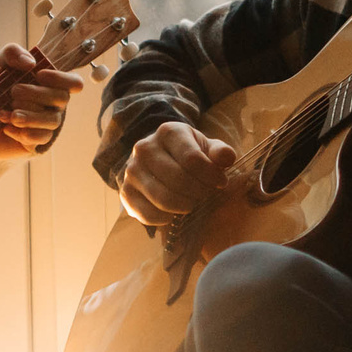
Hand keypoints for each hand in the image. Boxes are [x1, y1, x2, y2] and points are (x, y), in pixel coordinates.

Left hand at [0, 42, 85, 164]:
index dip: (62, 78)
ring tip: (8, 114)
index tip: (39, 75)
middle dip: (36, 94)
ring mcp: (47, 124)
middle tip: (13, 93)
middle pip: (63, 98)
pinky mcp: (37, 142)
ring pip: (53, 121)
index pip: (74, 83)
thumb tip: (30, 63)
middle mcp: (54, 104)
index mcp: (51, 84)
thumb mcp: (0, 63)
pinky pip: (41, 138)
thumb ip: (13, 54)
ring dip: (30, 116)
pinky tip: (6, 127)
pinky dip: (23, 132)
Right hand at [118, 120, 236, 225]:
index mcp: (168, 132)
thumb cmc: (188, 154)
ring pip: (163, 198)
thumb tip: (227, 158)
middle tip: (206, 195)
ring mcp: (132, 171)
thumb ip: (220, 152)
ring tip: (193, 203)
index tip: (221, 182)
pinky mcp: (125, 193)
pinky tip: (174, 213)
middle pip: (178, 179)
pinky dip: (166, 219)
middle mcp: (145, 148)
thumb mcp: (207, 148)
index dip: (211, 175)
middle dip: (199, 192)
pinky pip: (147, 214)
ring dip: (185, 206)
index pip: (192, 158)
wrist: (158, 160)